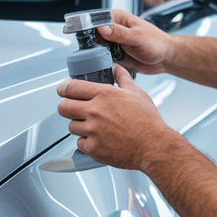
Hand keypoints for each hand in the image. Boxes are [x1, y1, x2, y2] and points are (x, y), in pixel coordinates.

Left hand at [56, 65, 176, 168]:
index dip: (64, 88)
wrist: (154, 146)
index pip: (70, 87)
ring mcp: (92, 130)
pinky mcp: (93, 148)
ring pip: (71, 126)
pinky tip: (98, 139)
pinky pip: (79, 143)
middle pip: (63, 107)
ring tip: (94, 126)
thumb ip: (123, 78)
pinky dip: (86, 142)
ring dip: (79, 126)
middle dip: (68, 107)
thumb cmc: (148, 122)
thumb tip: (116, 68)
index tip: (64, 90)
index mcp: (104, 94)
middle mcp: (95, 111)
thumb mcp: (137, 93)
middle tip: (75, 109)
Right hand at [98, 9, 176, 74]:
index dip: (91, 29)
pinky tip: (106, 64)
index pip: (97, 20)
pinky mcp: (114, 54)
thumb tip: (101, 28)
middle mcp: (113, 28)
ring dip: (98, 54)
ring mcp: (113, 42)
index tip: (89, 38)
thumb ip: (119, 32)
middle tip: (98, 51)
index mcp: (117, 17)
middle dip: (93, 44)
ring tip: (104, 58)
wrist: (165, 58)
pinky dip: (102, 62)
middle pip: (93, 35)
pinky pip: (102, 58)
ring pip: (96, 47)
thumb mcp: (137, 37)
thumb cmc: (157, 43)